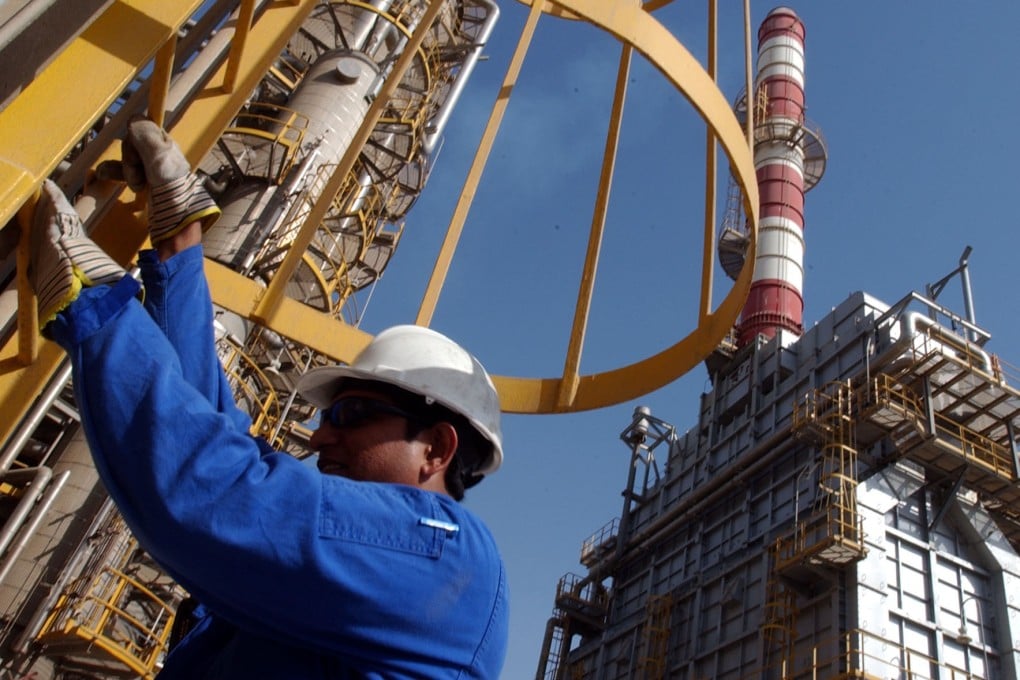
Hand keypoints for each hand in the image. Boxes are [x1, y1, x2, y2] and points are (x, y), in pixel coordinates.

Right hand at [96, 117, 219, 242]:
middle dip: (130, 159)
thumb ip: (146, 136)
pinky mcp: (144, 181)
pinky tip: (102, 175)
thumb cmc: (172, 189)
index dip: (135, 136)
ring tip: (136, 185)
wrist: (175, 219)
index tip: (134, 145)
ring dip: (125, 170)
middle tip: (140, 175)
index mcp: (166, 144)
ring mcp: (151, 168)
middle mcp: (159, 153)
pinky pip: (122, 170)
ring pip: (126, 158)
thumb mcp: (160, 157)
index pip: (142, 128)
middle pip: (131, 144)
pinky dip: (114, 172)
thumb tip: (134, 118)